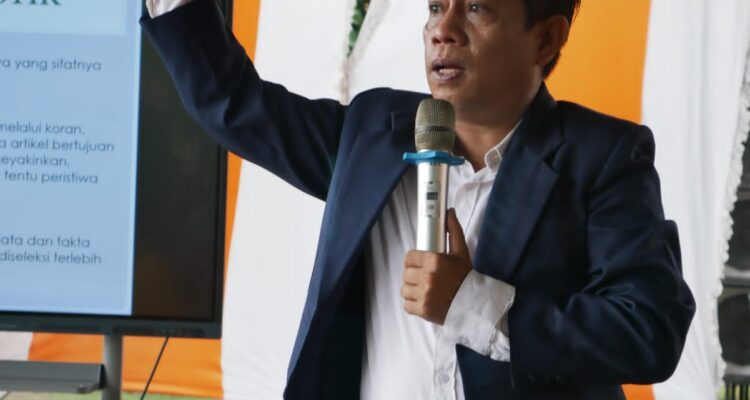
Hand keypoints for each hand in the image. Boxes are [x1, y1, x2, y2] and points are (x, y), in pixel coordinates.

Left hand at [401, 209, 472, 324]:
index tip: (420, 265)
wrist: (473, 305)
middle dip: (414, 276)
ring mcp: (424, 294)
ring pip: (404, 289)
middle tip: (425, 279)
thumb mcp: (461, 252)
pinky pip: (406, 305)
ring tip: (426, 291)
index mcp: (434, 260)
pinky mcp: (422, 310)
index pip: (409, 257)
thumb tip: (449, 211)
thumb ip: (453, 231)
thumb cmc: (465, 278)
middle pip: (406, 274)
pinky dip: (413, 305)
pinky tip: (425, 301)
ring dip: (413, 291)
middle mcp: (427, 277)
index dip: (413, 261)